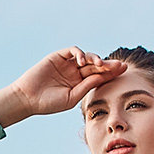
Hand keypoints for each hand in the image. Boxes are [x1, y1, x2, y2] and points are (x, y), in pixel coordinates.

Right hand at [0, 47, 126, 126]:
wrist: (29, 99)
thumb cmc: (50, 103)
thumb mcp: (73, 97)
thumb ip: (87, 86)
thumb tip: (102, 77)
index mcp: (81, 83)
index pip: (100, 75)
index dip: (112, 72)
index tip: (124, 71)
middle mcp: (76, 72)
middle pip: (96, 65)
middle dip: (109, 64)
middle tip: (120, 65)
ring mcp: (68, 64)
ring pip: (87, 57)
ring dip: (96, 58)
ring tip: (101, 64)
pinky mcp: (58, 56)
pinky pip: (72, 51)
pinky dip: (80, 53)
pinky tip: (83, 62)